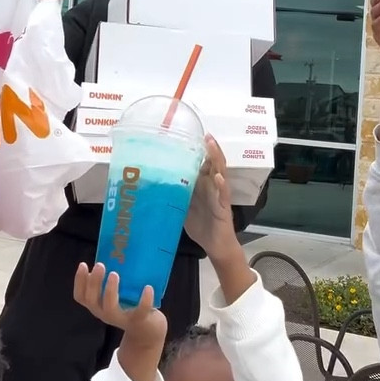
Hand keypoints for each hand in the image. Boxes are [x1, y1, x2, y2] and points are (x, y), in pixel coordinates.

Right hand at [74, 263, 166, 349]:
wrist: (148, 330)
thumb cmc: (129, 305)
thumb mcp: (117, 294)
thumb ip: (112, 280)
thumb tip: (113, 252)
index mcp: (98, 305)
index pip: (80, 296)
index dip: (78, 281)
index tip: (83, 264)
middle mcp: (104, 313)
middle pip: (91, 300)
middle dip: (94, 282)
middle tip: (100, 265)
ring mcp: (121, 319)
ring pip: (109, 307)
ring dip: (110, 290)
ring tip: (114, 274)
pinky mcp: (138, 320)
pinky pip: (140, 311)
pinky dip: (144, 300)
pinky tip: (148, 287)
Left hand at [184, 137, 238, 261]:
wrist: (216, 246)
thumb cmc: (201, 226)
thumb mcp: (183, 208)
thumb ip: (175, 195)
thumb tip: (155, 186)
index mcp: (202, 186)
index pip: (200, 164)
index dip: (196, 151)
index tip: (188, 136)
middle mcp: (212, 187)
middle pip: (212, 163)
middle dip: (209, 148)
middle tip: (204, 134)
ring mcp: (219, 196)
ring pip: (220, 173)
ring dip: (216, 159)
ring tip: (211, 145)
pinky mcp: (224, 207)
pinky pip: (223, 194)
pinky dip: (221, 185)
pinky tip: (217, 177)